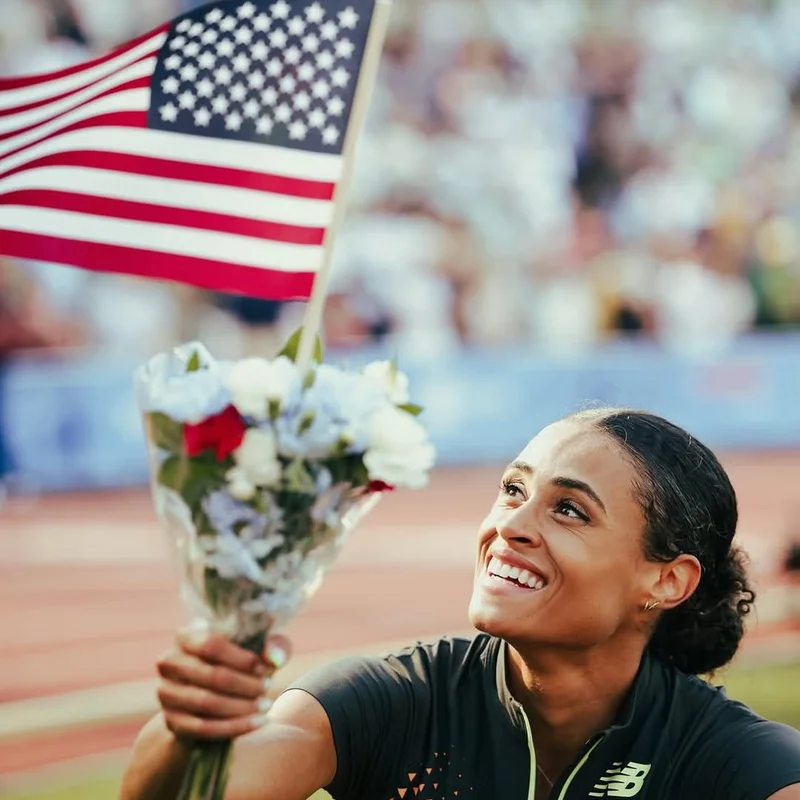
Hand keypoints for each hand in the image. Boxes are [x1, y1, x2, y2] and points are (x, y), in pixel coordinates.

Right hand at [155, 623, 291, 741]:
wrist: (212, 699)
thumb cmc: (239, 663)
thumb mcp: (259, 649)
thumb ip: (273, 646)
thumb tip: (274, 658)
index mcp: (187, 635)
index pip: (212, 644)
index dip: (242, 658)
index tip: (266, 667)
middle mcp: (170, 662)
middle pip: (212, 675)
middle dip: (246, 684)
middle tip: (268, 687)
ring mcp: (166, 693)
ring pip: (207, 703)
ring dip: (242, 707)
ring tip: (265, 705)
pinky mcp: (172, 721)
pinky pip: (204, 728)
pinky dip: (235, 727)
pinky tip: (257, 722)